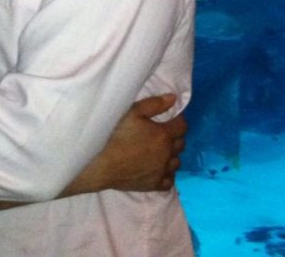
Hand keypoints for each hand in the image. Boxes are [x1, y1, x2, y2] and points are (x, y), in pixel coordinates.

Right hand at [64, 94, 185, 194]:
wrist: (102, 163)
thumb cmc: (116, 134)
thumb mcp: (133, 112)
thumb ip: (155, 104)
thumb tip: (174, 98)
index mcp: (164, 134)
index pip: (182, 126)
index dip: (178, 120)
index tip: (172, 118)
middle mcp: (167, 154)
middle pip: (181, 144)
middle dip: (175, 137)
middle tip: (163, 133)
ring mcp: (162, 171)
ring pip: (176, 162)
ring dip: (171, 155)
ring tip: (160, 151)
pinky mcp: (154, 185)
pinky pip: (169, 180)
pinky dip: (167, 174)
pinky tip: (159, 169)